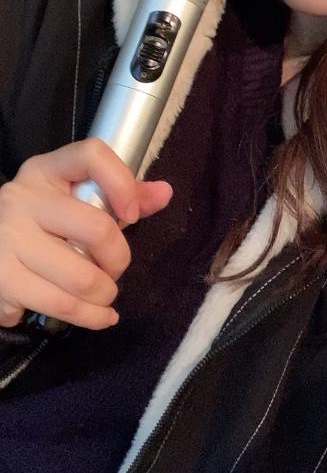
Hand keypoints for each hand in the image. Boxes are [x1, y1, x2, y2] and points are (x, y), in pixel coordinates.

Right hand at [0, 138, 171, 329]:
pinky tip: (96, 315)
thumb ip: (122, 195)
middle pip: (97, 229)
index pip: (91, 154)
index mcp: (47, 171)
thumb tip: (165, 193)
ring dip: (104, 295)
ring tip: (103, 295)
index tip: (131, 215)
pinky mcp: (2, 279)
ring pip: (82, 278)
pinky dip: (90, 318)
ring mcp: (8, 239)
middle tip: (113, 270)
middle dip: (118, 260)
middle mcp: (23, 198)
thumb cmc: (41, 224)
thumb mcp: (76, 200)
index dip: (123, 183)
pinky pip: (61, 306)